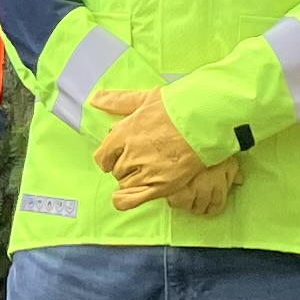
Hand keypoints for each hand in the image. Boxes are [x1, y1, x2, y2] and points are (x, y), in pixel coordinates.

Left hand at [90, 88, 239, 216]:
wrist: (204, 121)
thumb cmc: (176, 107)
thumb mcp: (144, 98)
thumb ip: (118, 101)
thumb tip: (95, 99)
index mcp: (123, 133)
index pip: (103, 155)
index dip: (109, 157)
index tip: (116, 156)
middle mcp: (131, 154)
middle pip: (116, 170)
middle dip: (124, 167)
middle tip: (140, 159)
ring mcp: (146, 171)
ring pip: (125, 183)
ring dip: (131, 180)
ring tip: (145, 171)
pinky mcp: (161, 186)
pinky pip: (133, 200)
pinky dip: (124, 200)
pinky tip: (123, 198)